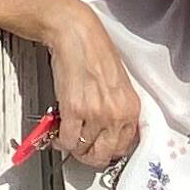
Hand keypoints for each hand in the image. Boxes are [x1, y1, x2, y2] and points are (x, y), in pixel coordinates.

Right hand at [35, 0, 143, 168]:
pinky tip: (58, 131)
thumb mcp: (118, 85)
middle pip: (104, 154)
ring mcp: (95, 113)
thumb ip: (118, 111)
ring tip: (68, 137)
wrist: (76, 34)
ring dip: (73, 147)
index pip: (124, 147)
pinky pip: (68, 140)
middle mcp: (116, 114)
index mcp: (131, 108)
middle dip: (89, 155)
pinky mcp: (74, 110)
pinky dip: (60, 140)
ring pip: (83, 149)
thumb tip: (109, 133)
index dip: (108, 152)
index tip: (99, 149)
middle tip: (81, 148)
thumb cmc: (95, 52)